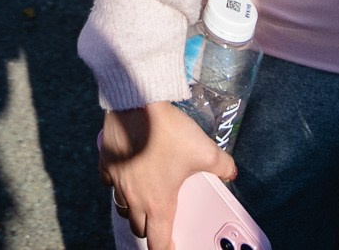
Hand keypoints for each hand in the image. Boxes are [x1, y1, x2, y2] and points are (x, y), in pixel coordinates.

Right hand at [98, 101, 233, 241]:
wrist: (138, 104)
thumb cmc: (169, 133)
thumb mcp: (205, 151)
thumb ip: (222, 166)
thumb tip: (232, 173)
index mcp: (158, 203)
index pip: (158, 243)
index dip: (166, 249)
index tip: (172, 247)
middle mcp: (135, 198)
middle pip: (138, 228)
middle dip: (150, 229)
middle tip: (161, 221)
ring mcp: (118, 182)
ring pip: (122, 208)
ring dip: (133, 210)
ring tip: (143, 200)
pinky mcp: (107, 164)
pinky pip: (109, 183)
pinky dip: (117, 185)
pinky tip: (126, 175)